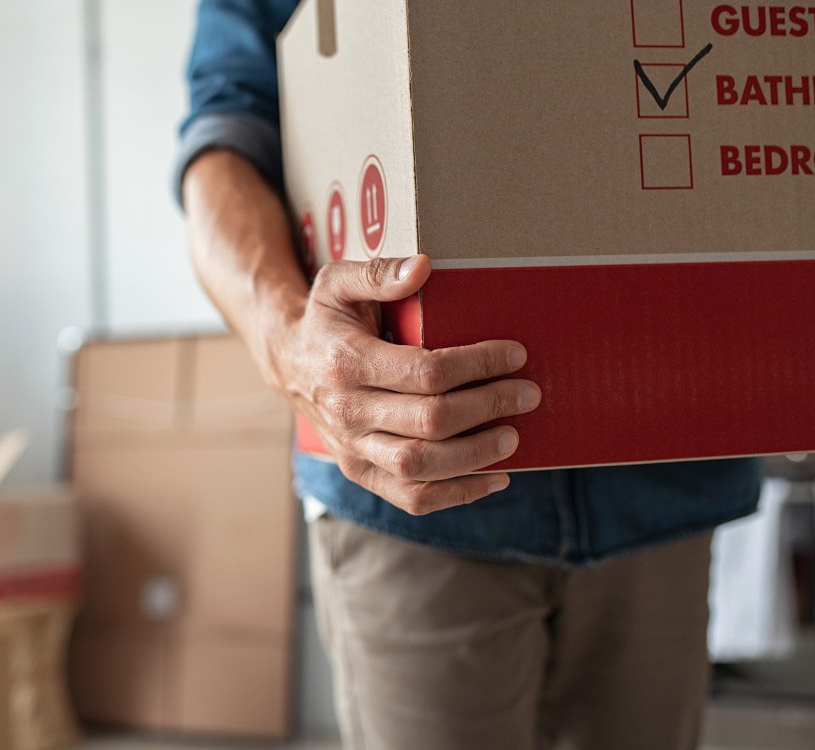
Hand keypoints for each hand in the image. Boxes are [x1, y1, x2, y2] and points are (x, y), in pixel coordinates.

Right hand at [264, 255, 540, 514]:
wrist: (287, 363)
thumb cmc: (324, 320)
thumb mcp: (337, 282)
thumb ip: (378, 272)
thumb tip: (422, 268)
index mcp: (346, 362)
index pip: (425, 371)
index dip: (478, 365)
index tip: (514, 355)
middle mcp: (347, 411)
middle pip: (430, 421)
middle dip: (488, 407)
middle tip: (527, 393)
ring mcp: (352, 447)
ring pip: (420, 465)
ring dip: (476, 455)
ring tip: (513, 436)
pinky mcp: (359, 471)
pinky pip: (411, 496)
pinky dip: (457, 494)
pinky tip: (493, 478)